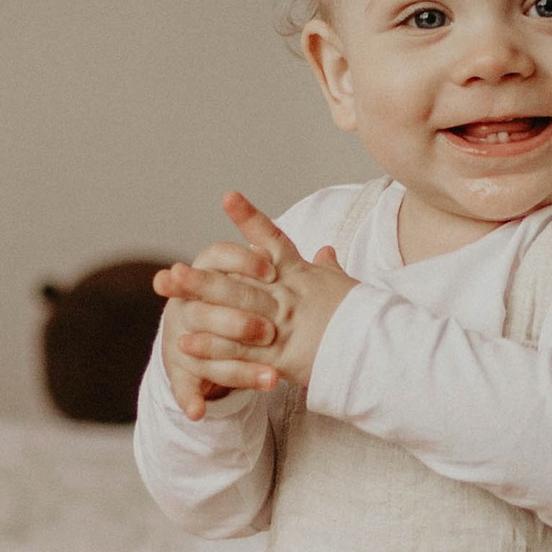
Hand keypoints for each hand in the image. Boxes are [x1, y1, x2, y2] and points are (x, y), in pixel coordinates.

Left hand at [154, 194, 353, 417]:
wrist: (381, 348)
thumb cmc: (365, 317)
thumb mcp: (347, 287)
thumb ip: (330, 269)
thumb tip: (325, 251)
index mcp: (302, 275)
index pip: (273, 241)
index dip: (250, 219)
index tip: (227, 197)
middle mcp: (288, 295)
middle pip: (239, 281)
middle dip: (202, 278)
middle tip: (171, 272)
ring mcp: (283, 324)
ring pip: (233, 310)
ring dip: (198, 303)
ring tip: (169, 299)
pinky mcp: (282, 354)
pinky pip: (241, 349)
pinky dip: (212, 347)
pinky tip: (184, 342)